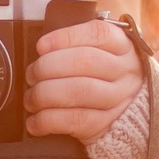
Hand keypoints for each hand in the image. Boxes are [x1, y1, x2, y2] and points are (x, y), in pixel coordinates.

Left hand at [26, 19, 143, 141]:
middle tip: (31, 75)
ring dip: (44, 95)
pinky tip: (34, 122)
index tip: (41, 46)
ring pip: (79, 91)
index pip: (98, 34)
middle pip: (85, 61)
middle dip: (47, 67)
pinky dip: (48, 121)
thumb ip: (75, 46)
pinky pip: (75, 121)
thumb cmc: (104, 75)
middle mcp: (125, 70)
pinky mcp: (108, 124)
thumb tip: (42, 49)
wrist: (128, 110)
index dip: (66, 37)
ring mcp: (119, 99)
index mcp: (122, 46)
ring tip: (30, 99)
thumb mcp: (101, 51)